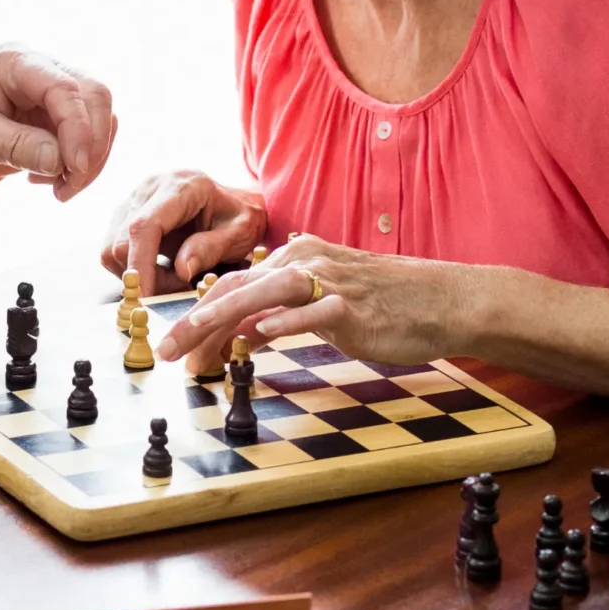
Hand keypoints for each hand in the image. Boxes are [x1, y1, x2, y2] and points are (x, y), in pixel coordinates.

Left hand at [0, 50, 115, 202]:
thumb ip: (16, 145)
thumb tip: (60, 160)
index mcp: (15, 63)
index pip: (66, 88)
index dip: (79, 127)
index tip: (75, 167)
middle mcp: (39, 74)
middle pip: (94, 99)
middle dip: (92, 145)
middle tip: (72, 183)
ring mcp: (49, 100)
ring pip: (98, 122)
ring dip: (89, 161)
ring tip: (58, 189)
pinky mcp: (54, 126)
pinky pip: (87, 143)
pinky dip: (78, 168)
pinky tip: (47, 182)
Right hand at [100, 169, 264, 288]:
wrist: (234, 204)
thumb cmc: (240, 218)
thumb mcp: (239, 234)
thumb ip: (210, 249)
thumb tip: (181, 270)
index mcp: (181, 187)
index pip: (144, 226)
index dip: (141, 264)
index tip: (147, 297)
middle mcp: (150, 188)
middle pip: (122, 241)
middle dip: (146, 276)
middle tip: (180, 286)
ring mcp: (134, 199)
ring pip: (112, 249)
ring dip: (139, 274)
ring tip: (174, 277)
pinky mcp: (125, 214)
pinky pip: (115, 250)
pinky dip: (135, 269)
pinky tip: (162, 269)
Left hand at [154, 236, 466, 367]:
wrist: (443, 300)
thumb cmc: (387, 304)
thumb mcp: (324, 305)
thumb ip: (281, 315)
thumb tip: (240, 336)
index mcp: (296, 258)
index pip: (233, 283)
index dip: (198, 314)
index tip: (175, 343)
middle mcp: (305, 262)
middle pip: (235, 288)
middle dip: (194, 321)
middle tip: (165, 351)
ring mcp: (328, 282)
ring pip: (261, 295)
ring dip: (220, 322)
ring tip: (193, 347)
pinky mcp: (351, 307)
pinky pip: (309, 313)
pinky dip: (281, 322)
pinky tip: (255, 336)